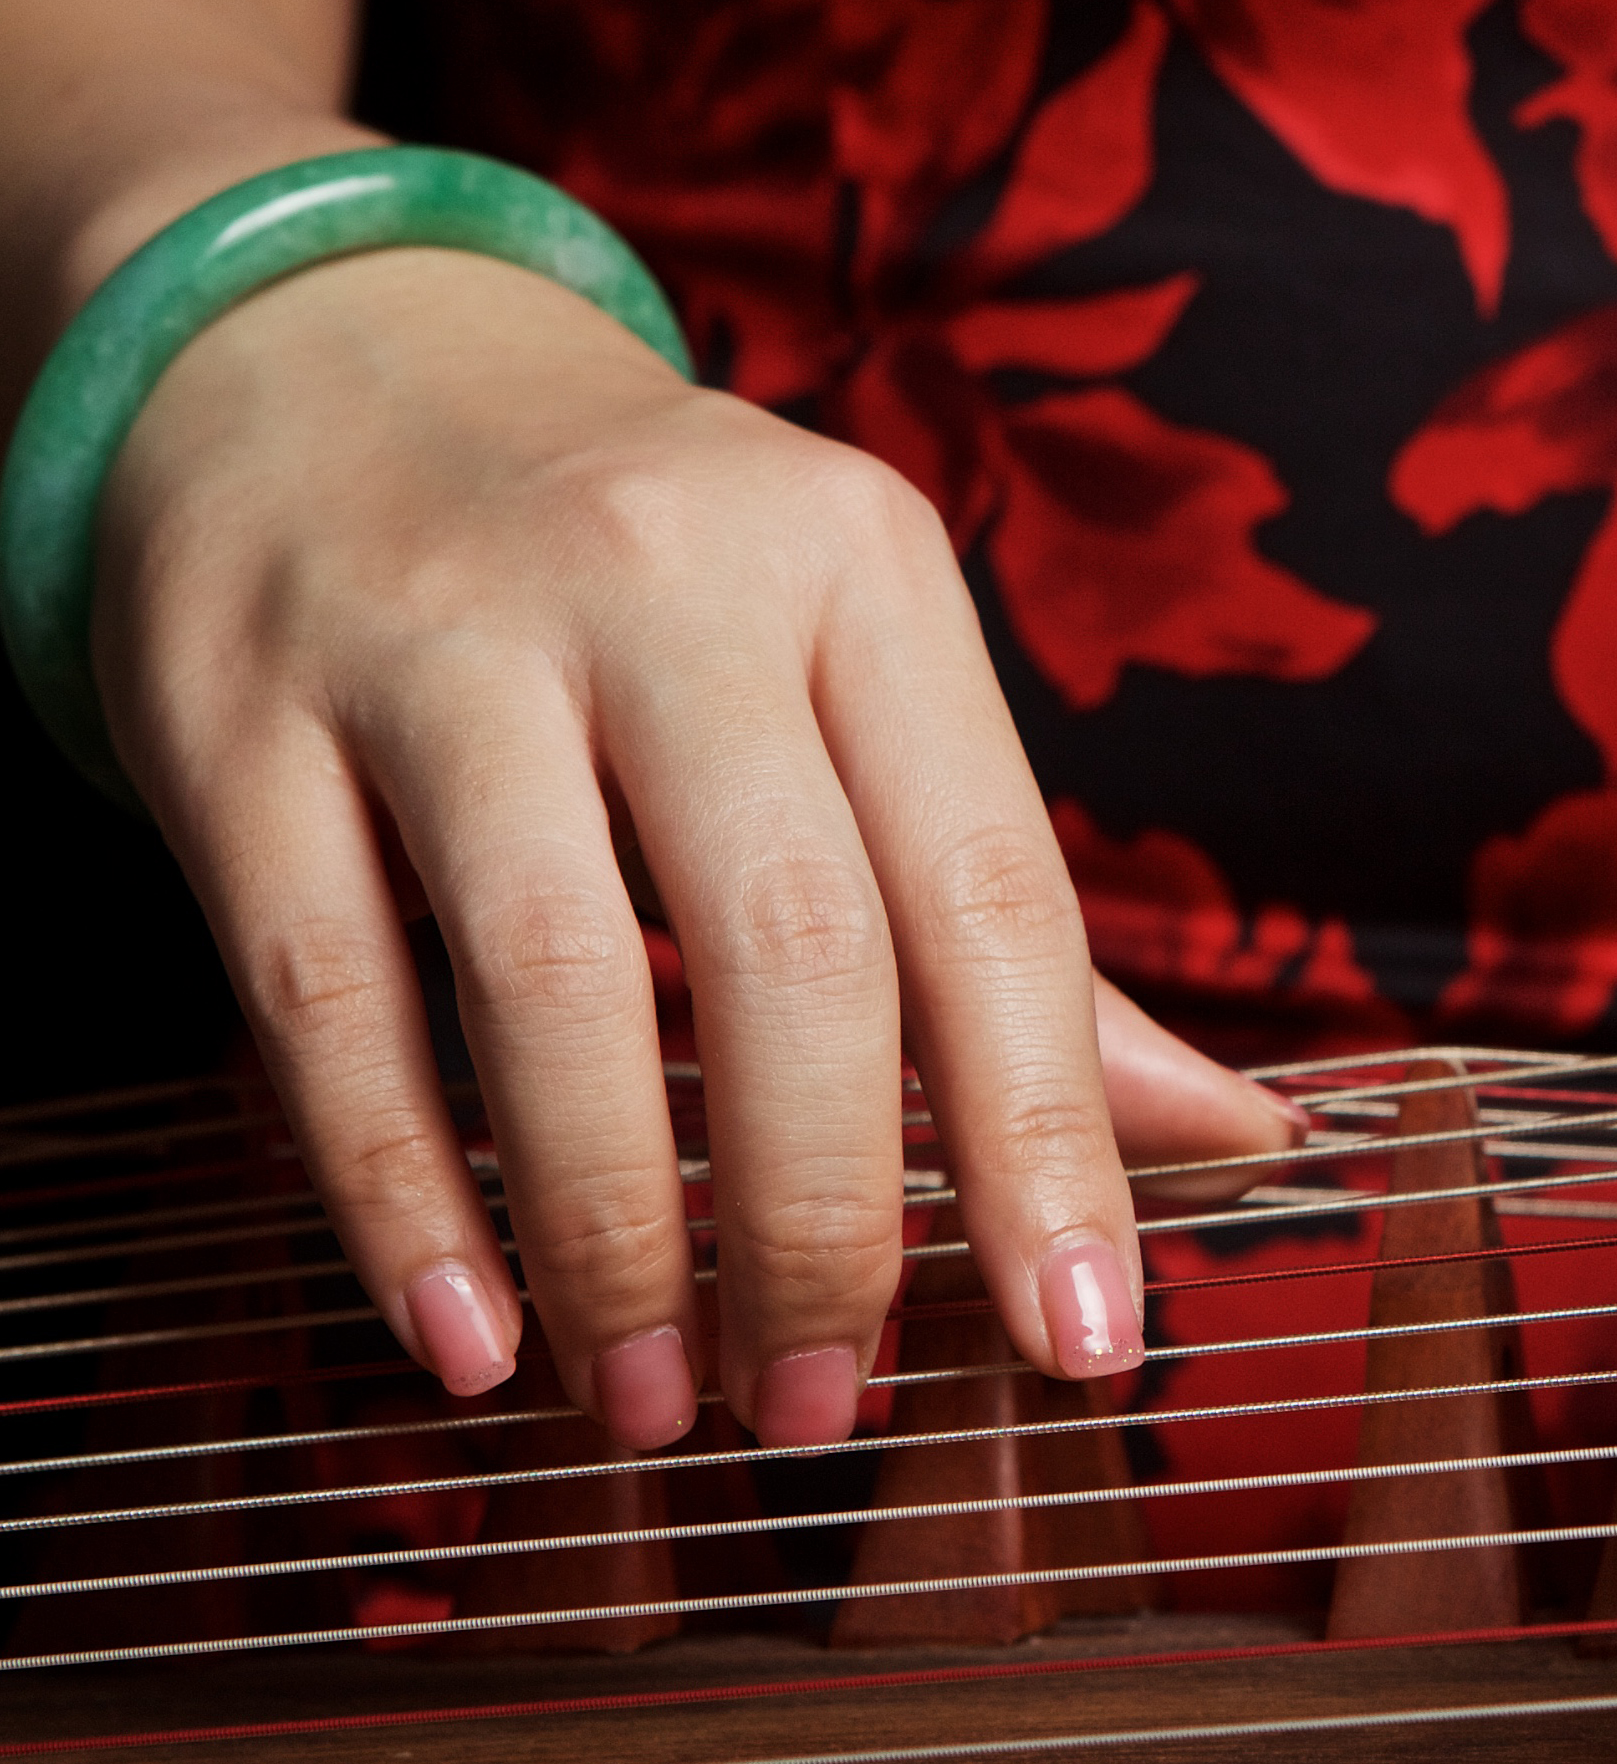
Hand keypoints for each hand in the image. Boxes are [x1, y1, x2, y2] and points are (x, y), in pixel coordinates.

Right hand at [94, 246, 1297, 1447]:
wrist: (328, 359)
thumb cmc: (657, 580)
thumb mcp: (856, 677)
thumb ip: (1014, 921)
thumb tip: (1229, 1137)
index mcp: (864, 571)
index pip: (993, 890)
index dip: (1049, 1137)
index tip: (1086, 1337)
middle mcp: (669, 581)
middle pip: (791, 946)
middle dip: (828, 1218)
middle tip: (826, 1404)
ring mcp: (440, 635)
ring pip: (554, 982)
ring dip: (621, 1237)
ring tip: (656, 1402)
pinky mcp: (240, 710)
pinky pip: (328, 995)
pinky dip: (401, 1197)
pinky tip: (469, 1338)